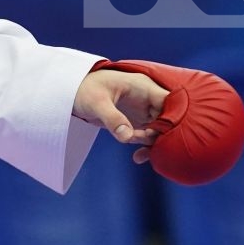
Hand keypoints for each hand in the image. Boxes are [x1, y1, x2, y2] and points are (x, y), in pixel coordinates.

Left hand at [81, 59, 243, 183]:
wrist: (71, 92)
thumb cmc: (84, 89)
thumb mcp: (96, 103)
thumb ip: (112, 118)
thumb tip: (127, 137)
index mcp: (144, 87)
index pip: (170, 102)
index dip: (172, 119)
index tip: (161, 135)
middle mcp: (148, 99)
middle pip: (168, 119)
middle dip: (159, 135)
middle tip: (137, 143)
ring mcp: (144, 111)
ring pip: (160, 130)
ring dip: (152, 144)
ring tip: (138, 154)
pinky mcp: (137, 122)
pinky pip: (149, 136)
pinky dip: (146, 147)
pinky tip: (138, 157)